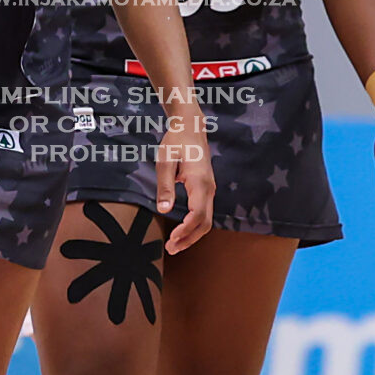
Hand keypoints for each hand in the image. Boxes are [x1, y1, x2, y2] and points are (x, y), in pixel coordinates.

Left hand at [153, 101, 213, 252]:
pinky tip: (182, 231)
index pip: (198, 215)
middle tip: (171, 249)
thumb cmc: (176, 141)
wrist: (191, 126)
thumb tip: (165, 210)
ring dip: (192, 234)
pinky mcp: (206, 188)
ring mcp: (210, 189)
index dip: (186, 230)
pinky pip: (204, 212)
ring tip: (175, 244)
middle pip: (205, 223)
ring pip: (207, 220)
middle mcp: (209, 188)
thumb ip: (165, 185)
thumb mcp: (165, 160)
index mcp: (200, 182)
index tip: (172, 239)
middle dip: (189, 239)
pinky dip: (195, 226)